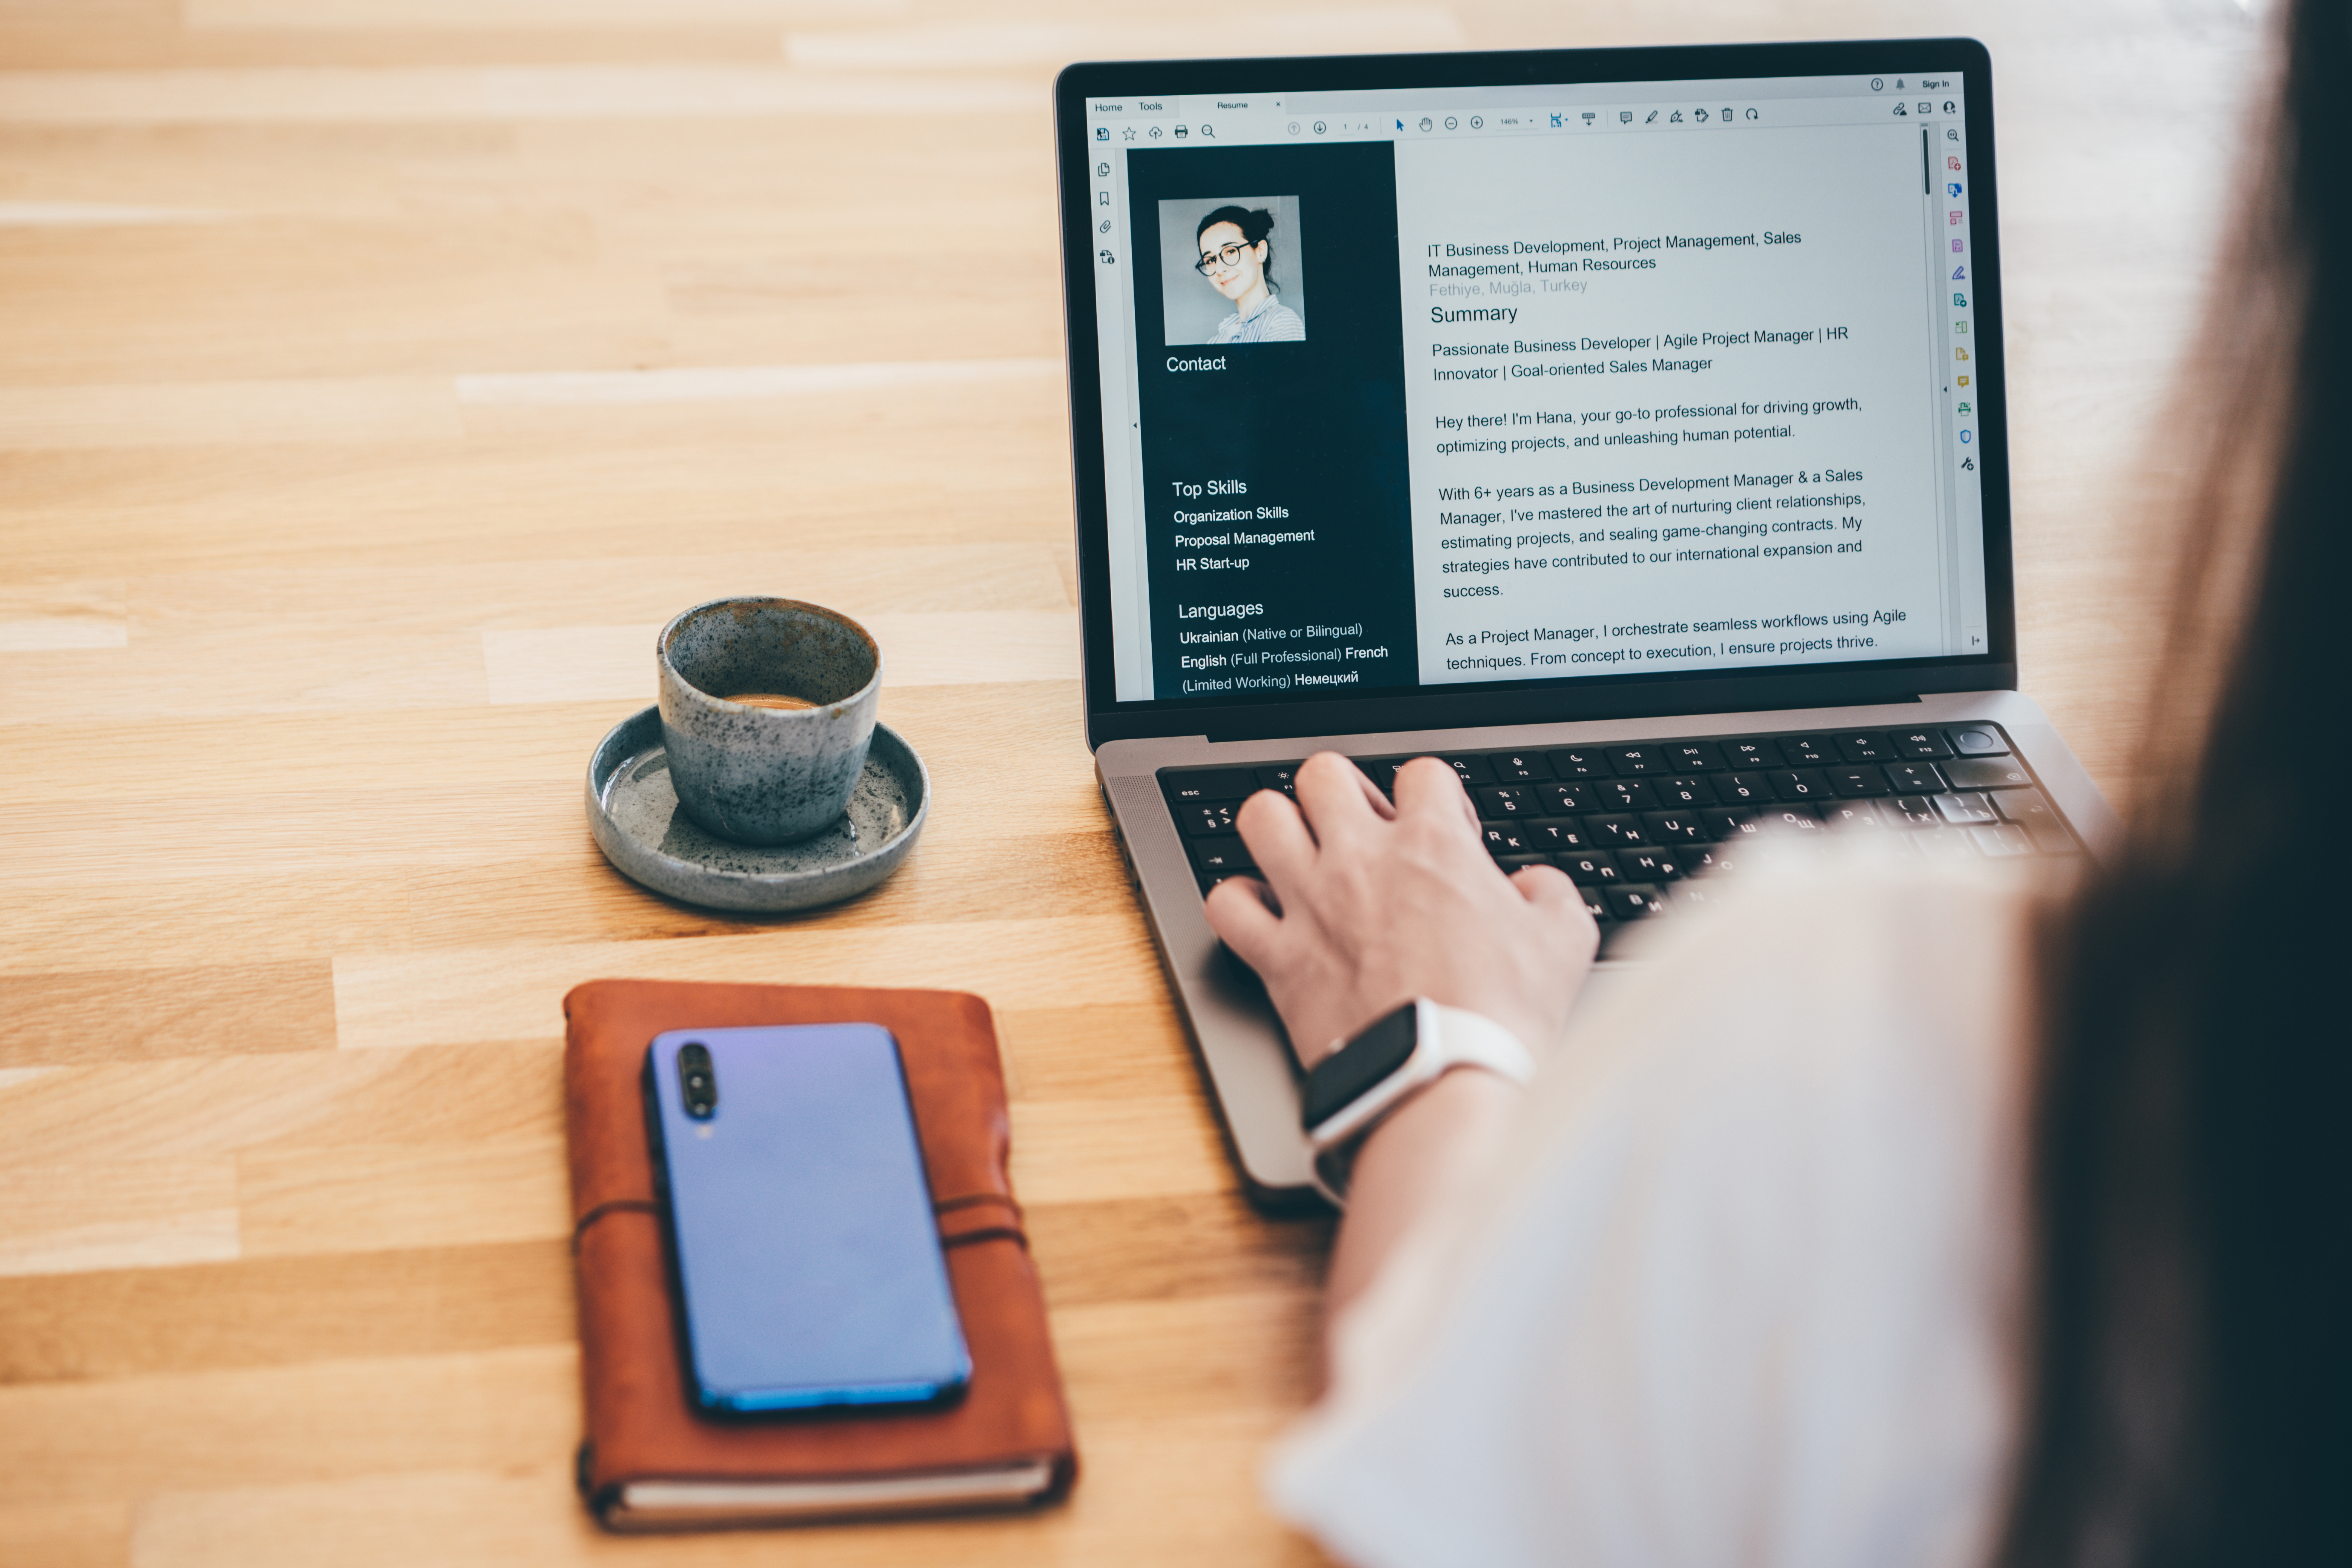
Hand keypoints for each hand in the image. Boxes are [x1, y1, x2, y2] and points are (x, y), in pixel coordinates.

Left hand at [1203, 753, 1599, 1066]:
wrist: (1442, 1083)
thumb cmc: (1499, 1018)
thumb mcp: (1563, 943)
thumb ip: (1550, 894)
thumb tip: (1533, 885)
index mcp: (1433, 846)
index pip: (1421, 771)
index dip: (1434, 795)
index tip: (1440, 829)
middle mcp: (1362, 861)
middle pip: (1322, 774)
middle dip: (1340, 791)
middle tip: (1360, 828)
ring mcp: (1312, 905)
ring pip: (1260, 819)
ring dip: (1278, 829)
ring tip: (1301, 853)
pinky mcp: (1277, 957)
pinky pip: (1227, 904)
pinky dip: (1238, 904)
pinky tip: (1264, 914)